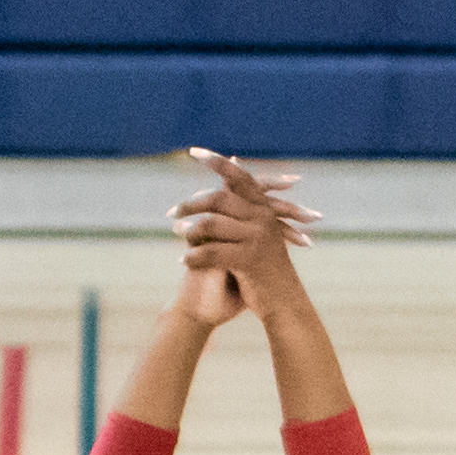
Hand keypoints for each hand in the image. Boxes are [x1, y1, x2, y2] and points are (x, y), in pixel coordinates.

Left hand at [172, 148, 316, 316]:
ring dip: (189, 231)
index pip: (238, 177)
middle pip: (219, 199)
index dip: (216, 161)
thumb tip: (224, 190)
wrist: (283, 304)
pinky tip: (183, 262)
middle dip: (191, 204)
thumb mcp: (254, 237)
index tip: (193, 150)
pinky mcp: (250, 260)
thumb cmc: (263, 270)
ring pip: (212, 224)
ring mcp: (258, 238)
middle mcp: (263, 218)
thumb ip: (240, 213)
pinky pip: (212, 252)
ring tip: (177, 236)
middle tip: (172, 214)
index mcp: (263, 209)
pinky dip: (194, 257)